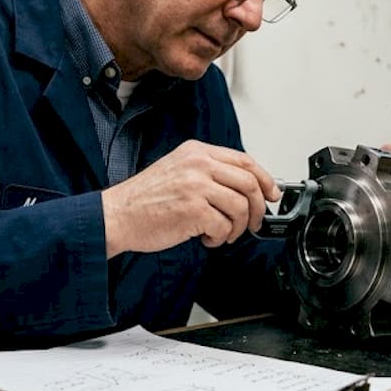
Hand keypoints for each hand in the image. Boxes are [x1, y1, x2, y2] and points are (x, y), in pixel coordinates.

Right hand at [102, 140, 279, 256]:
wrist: (118, 215)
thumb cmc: (144, 199)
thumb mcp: (178, 170)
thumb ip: (209, 172)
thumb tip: (244, 187)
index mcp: (197, 152)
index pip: (245, 160)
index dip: (264, 179)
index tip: (272, 194)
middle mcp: (199, 165)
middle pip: (249, 183)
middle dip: (258, 208)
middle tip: (254, 223)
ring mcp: (196, 186)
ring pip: (241, 207)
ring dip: (238, 228)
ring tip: (223, 234)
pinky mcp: (193, 210)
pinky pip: (224, 226)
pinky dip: (220, 238)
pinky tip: (206, 238)